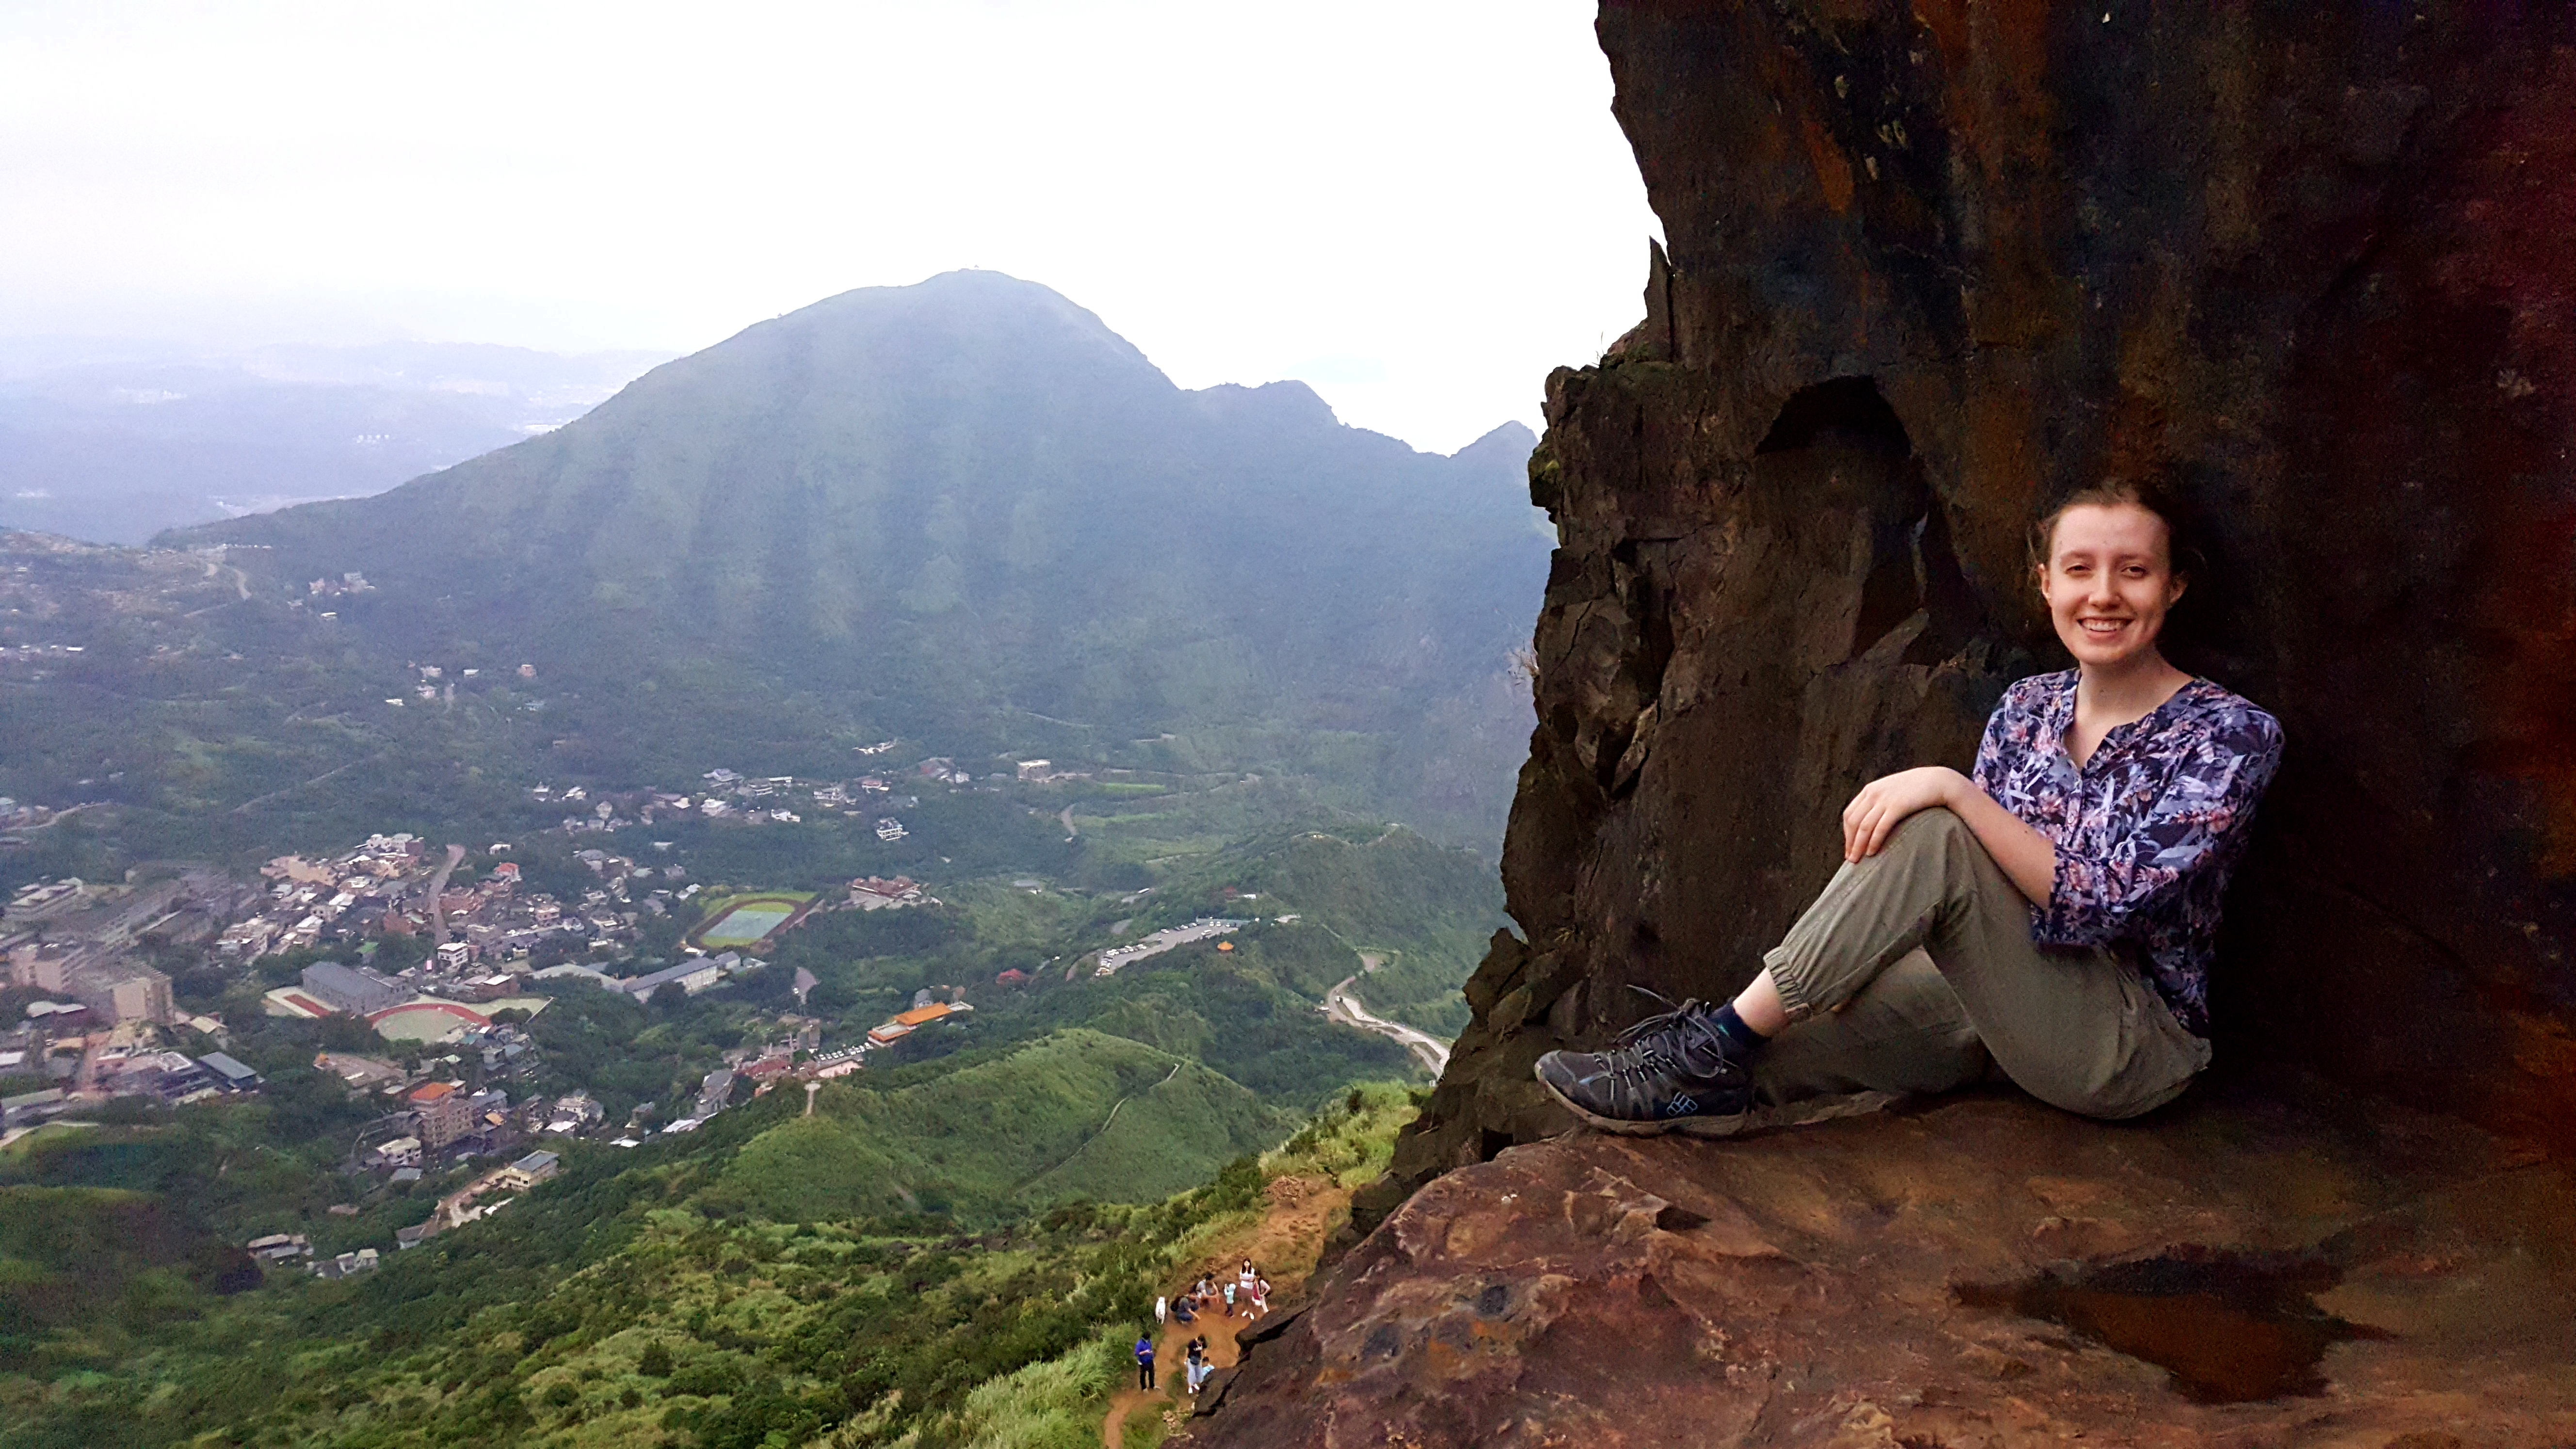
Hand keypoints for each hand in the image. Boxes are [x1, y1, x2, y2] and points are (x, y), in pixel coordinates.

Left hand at [1840, 767, 1962, 861]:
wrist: (1938, 781)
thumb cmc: (1916, 790)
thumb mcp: (1892, 791)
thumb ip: (1880, 802)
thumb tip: (1872, 822)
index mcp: (1870, 790)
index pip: (1849, 814)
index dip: (1847, 833)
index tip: (1849, 847)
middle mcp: (1873, 794)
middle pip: (1853, 822)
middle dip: (1850, 842)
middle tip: (1851, 859)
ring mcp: (1885, 799)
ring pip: (1863, 826)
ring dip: (1858, 845)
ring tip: (1857, 860)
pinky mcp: (1897, 806)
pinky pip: (1880, 827)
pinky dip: (1873, 841)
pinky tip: (1872, 852)